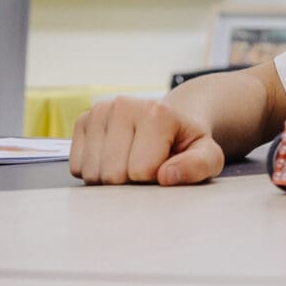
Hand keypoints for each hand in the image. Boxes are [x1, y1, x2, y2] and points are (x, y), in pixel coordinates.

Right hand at [69, 96, 223, 185]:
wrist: (170, 124)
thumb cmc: (186, 144)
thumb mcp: (207, 156)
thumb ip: (198, 166)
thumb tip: (167, 176)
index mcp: (157, 112)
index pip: (141, 171)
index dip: (156, 177)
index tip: (166, 162)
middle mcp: (124, 105)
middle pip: (112, 175)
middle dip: (132, 179)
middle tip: (148, 163)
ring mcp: (99, 111)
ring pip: (92, 173)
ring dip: (112, 177)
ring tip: (132, 159)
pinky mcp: (82, 121)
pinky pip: (77, 167)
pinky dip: (95, 170)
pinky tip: (115, 157)